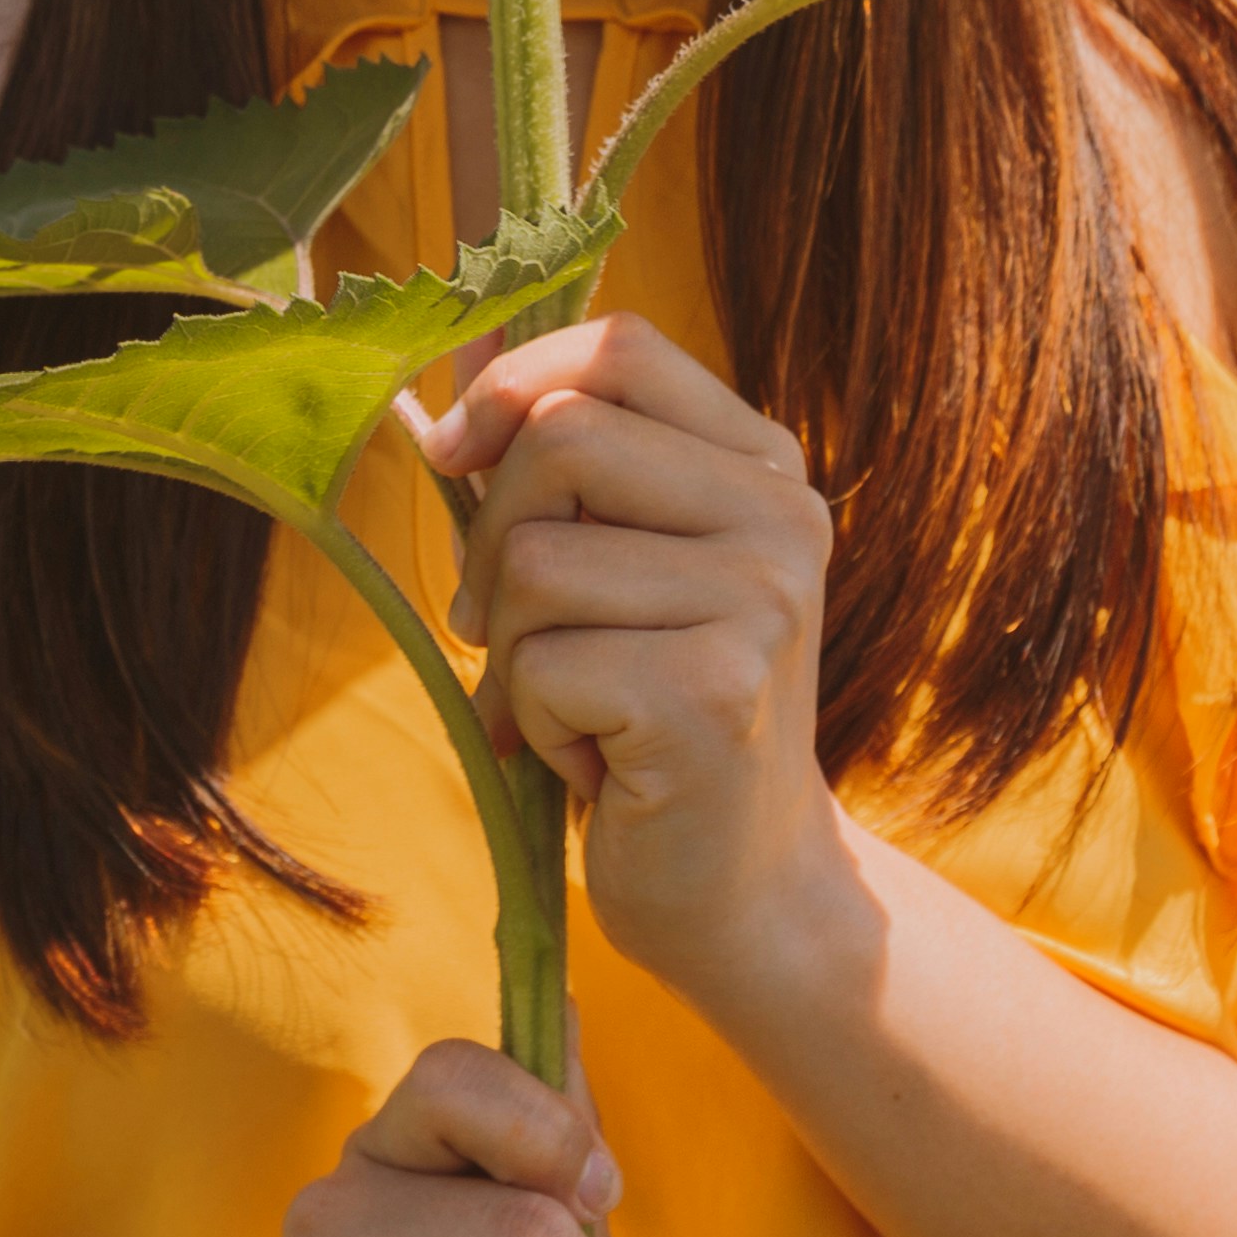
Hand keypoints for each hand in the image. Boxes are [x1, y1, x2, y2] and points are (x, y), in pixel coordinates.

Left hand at [414, 315, 851, 1001]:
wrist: (740, 886)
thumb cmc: (650, 714)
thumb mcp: (616, 564)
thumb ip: (554, 459)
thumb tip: (455, 361)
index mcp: (763, 464)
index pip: (620, 350)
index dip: (512, 383)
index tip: (454, 454)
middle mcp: (782, 516)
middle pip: (560, 440)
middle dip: (493, 542)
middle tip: (512, 634)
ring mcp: (759, 604)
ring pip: (533, 561)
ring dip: (514, 654)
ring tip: (577, 709)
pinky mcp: (712, 694)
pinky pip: (538, 666)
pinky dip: (531, 724)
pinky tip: (596, 763)